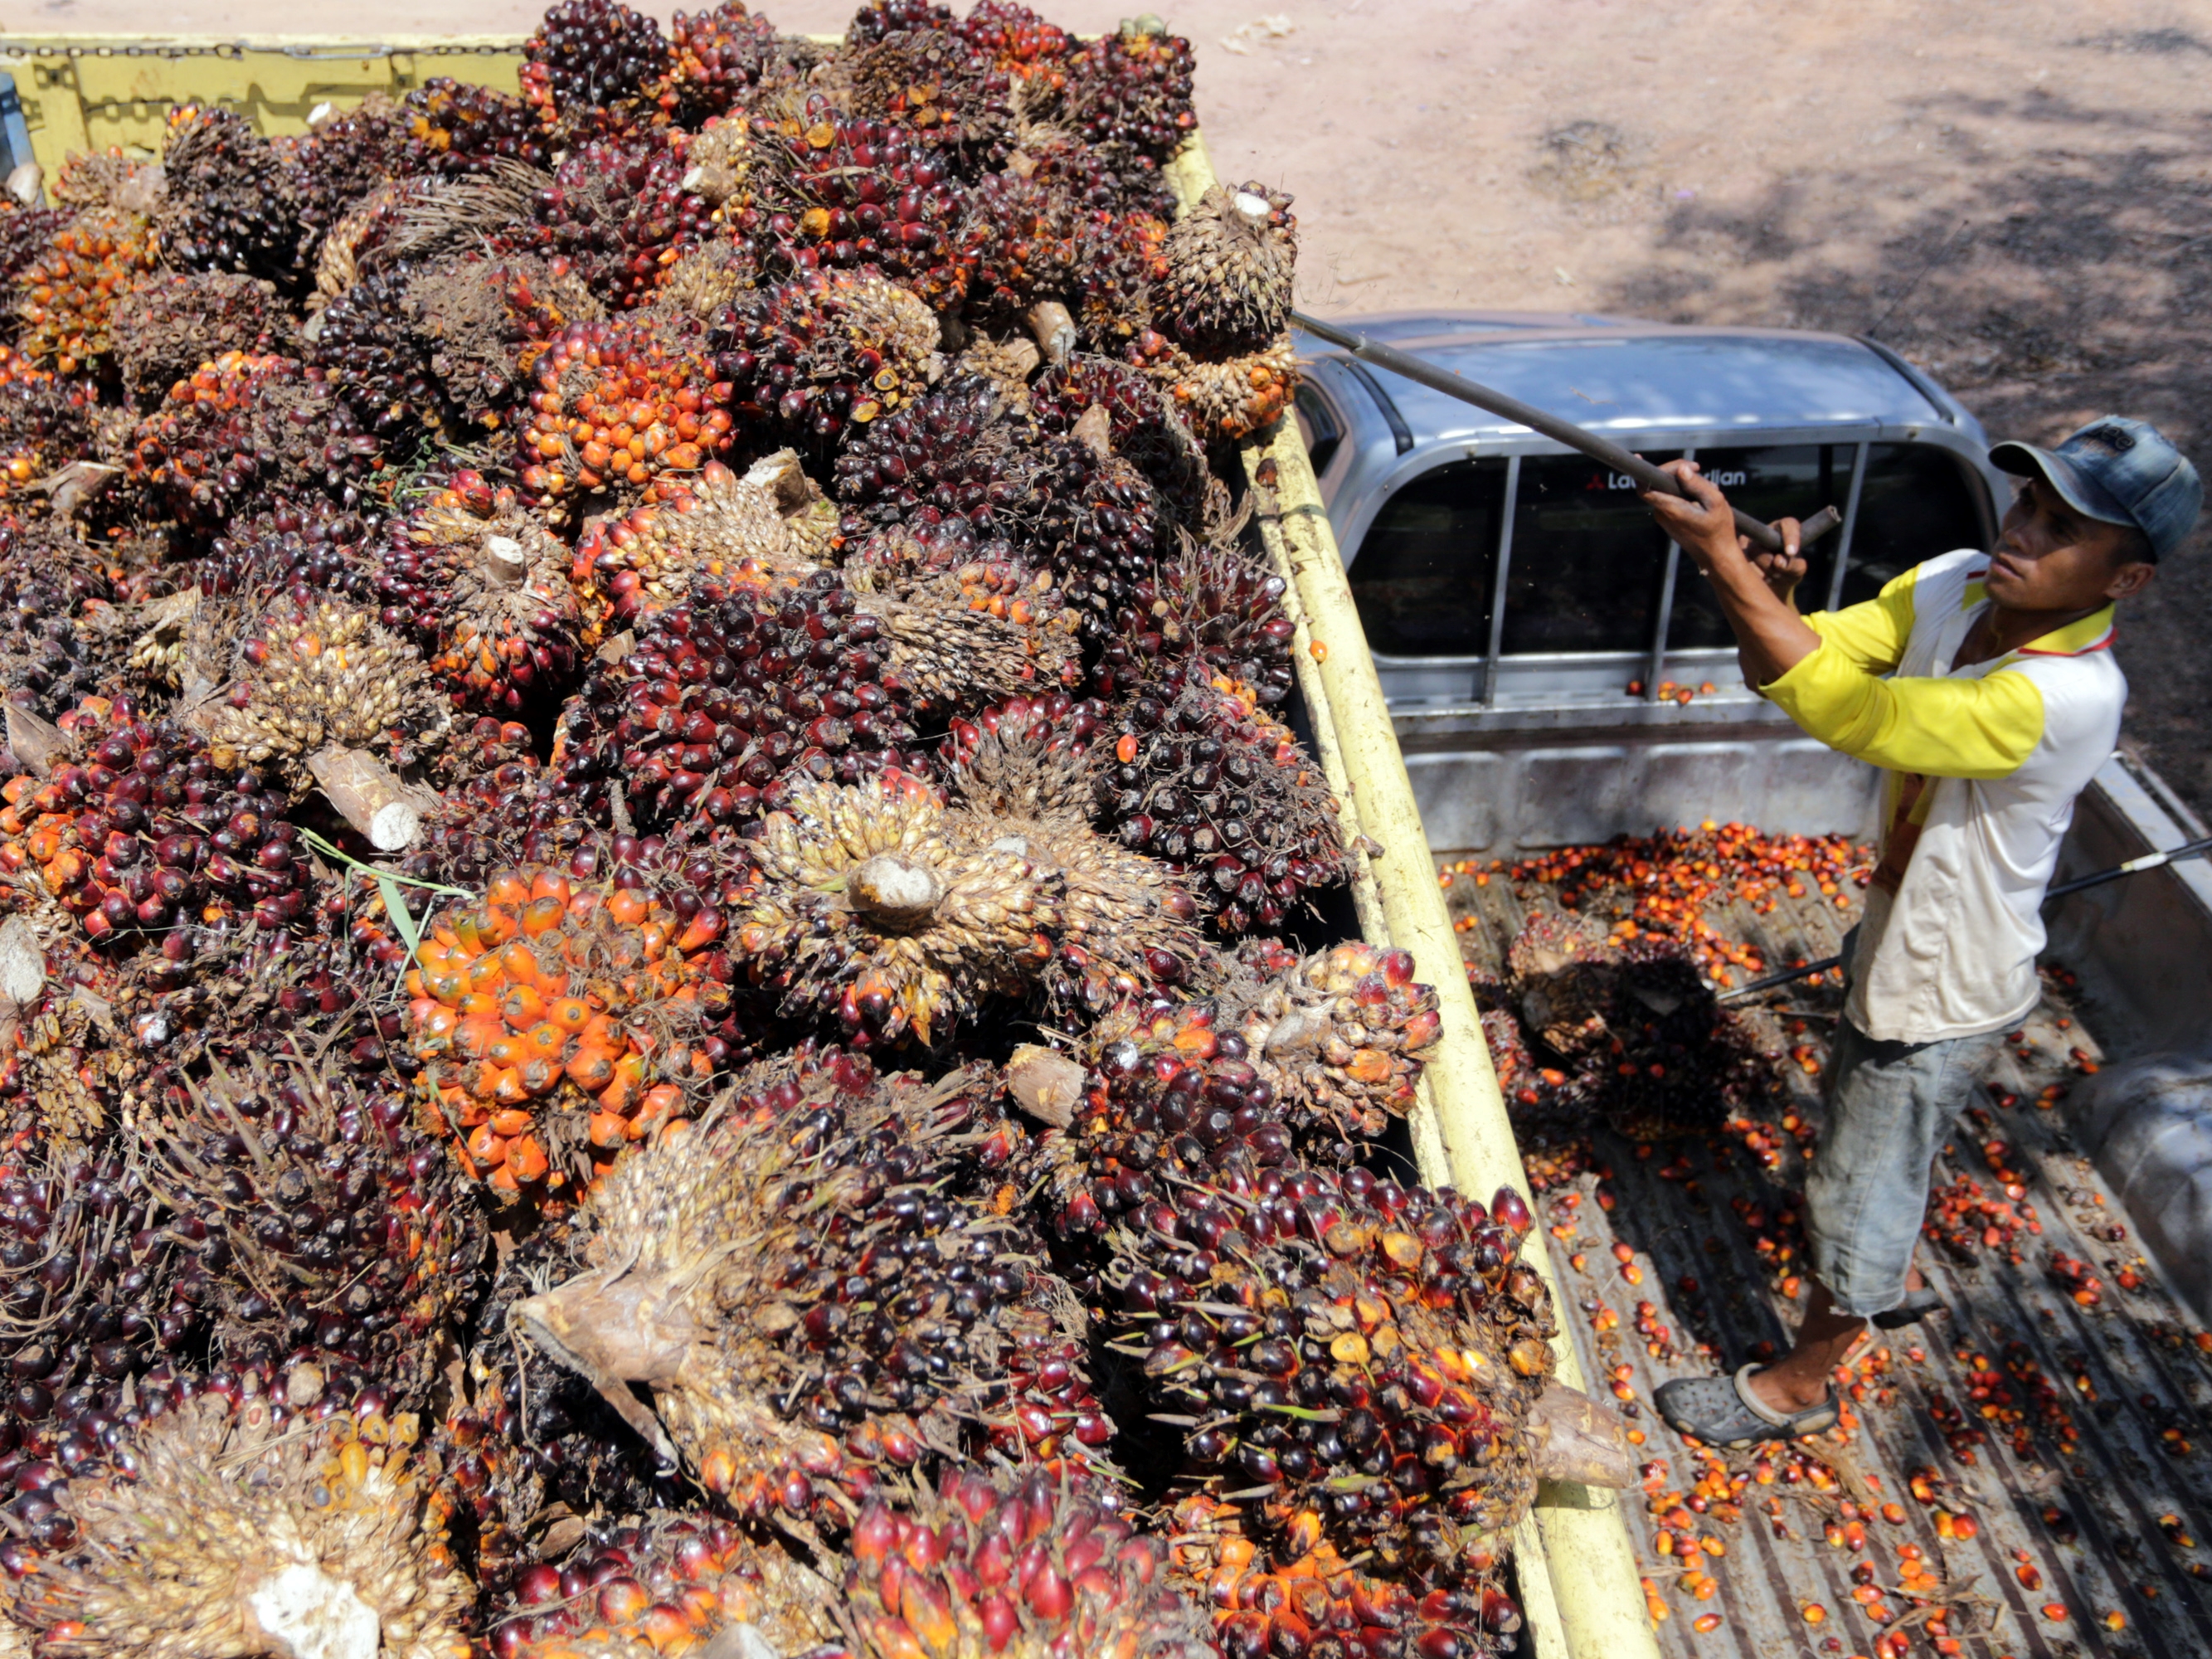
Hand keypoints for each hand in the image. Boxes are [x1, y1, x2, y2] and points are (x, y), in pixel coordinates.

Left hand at [1641, 462, 1803, 601]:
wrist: (1717, 557)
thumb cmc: (1719, 531)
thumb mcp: (1715, 502)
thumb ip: (1697, 484)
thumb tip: (1681, 468)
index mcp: (1671, 509)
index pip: (1646, 488)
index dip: (1641, 472)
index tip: (1639, 459)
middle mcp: (1663, 515)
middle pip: (1659, 484)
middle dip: (1677, 473)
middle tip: (1698, 470)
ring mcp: (1665, 519)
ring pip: (1669, 491)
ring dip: (1686, 485)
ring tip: (1709, 489)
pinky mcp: (1670, 522)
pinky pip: (1673, 501)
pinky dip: (1686, 495)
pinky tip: (1704, 500)